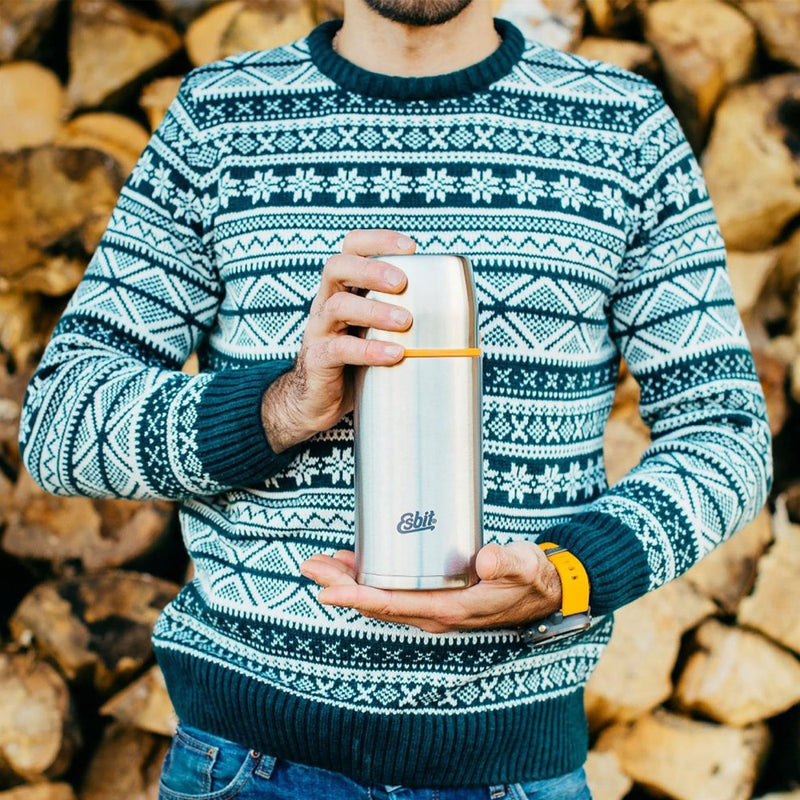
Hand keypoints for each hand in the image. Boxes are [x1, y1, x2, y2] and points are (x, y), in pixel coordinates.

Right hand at [261, 229, 414, 452]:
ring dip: (374, 310)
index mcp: (344, 288)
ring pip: (338, 306)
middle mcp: (327, 302)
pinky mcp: (318, 359)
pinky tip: (395, 355)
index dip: (377, 240)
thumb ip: (403, 319)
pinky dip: (370, 350)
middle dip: (372, 269)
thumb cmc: (356, 361)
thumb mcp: (378, 332)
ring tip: (405, 321)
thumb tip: (463, 324)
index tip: (410, 247)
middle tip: (402, 282)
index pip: (352, 248)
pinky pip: (340, 349)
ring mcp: (319, 330)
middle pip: (337, 267)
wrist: (318, 402)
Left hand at [300, 541, 562, 632]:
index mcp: (450, 608)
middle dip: (341, 586)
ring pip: (381, 598)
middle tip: (309, 566)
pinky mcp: (436, 595)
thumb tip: (485, 558)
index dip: (358, 598)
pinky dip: (370, 579)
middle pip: (377, 603)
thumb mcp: (524, 567)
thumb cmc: (532, 579)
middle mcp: (435, 612)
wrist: (546, 592)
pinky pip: (394, 592)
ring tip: (321, 563)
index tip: (327, 590)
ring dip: (350, 582)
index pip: (394, 605)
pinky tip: (357, 563)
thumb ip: (507, 562)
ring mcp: (434, 605)